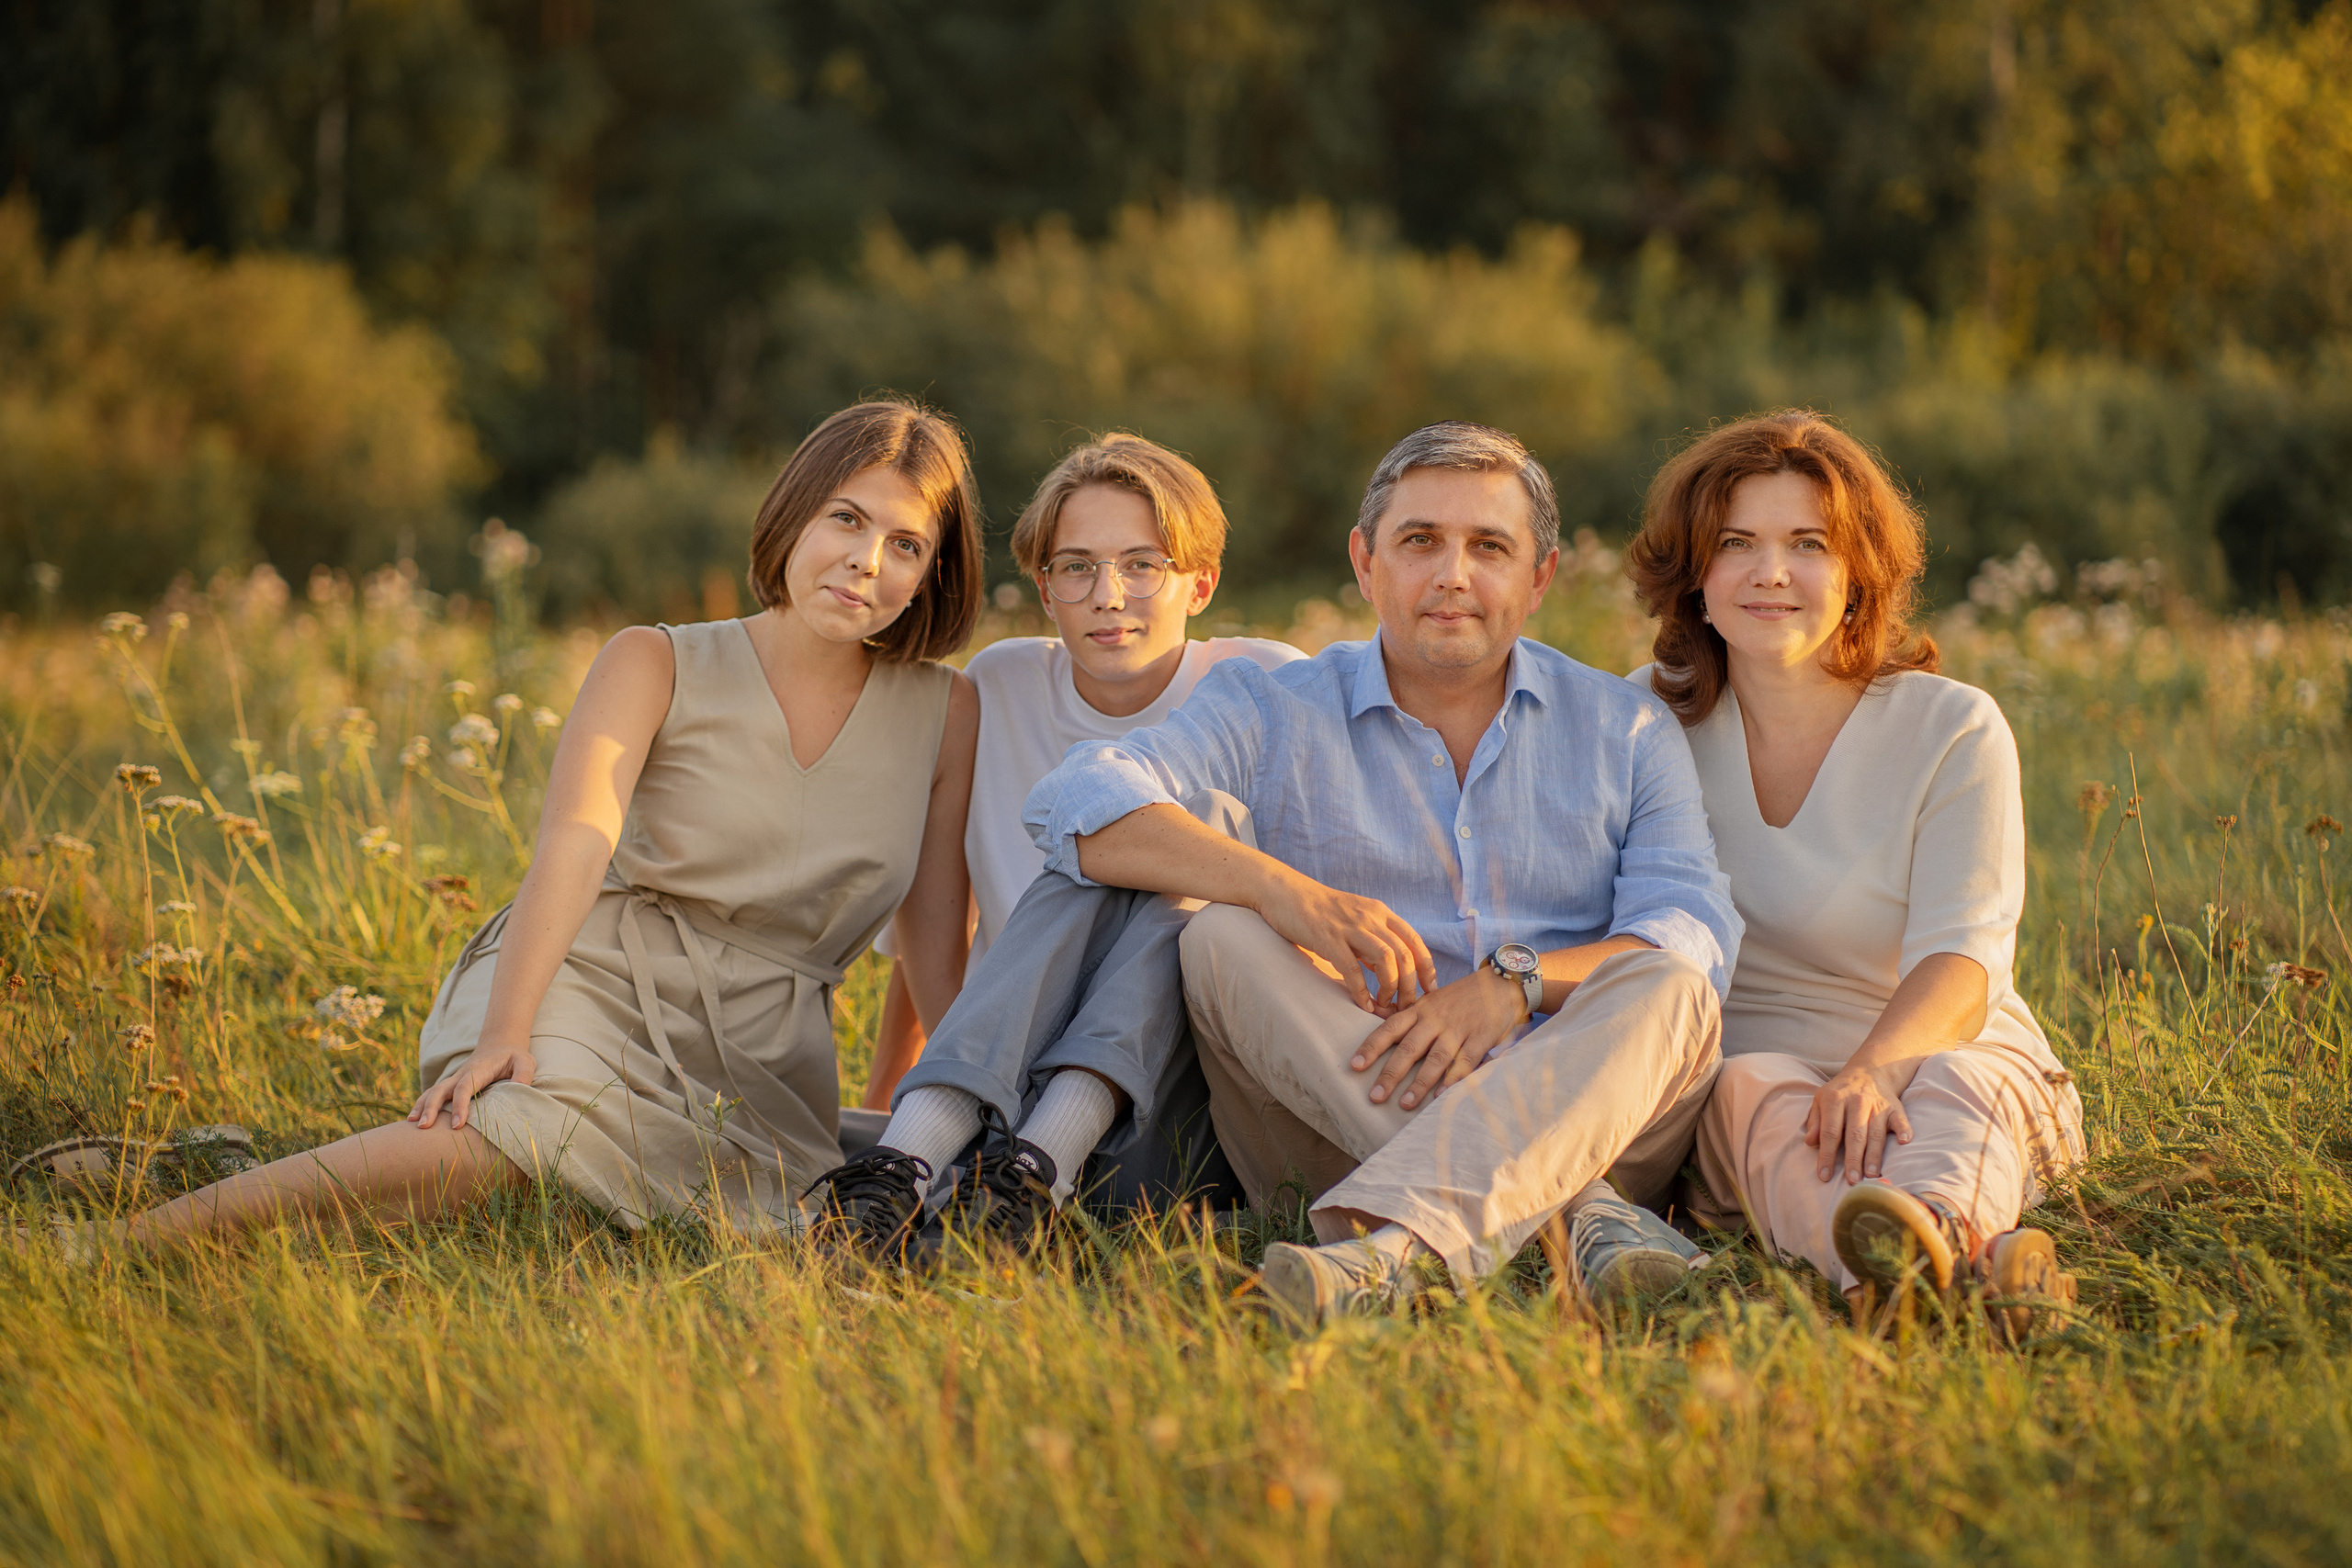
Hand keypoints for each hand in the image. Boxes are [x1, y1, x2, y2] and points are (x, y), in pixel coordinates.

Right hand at [410, 1040, 537, 1130]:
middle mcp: (462, 1074)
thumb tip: (519, 1091)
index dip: (460, 1106)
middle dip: (431, 1107)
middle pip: (441, 1089)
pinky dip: (422, 1104)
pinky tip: (414, 1119)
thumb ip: (523, 1075)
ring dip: (421, 1106)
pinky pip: (433, 1094)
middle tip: (424, 1127)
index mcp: (479, 1070)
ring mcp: (454, 1079)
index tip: (456, 1125)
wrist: (500, 1045)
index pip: (465, 1088)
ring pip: (433, 1091)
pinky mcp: (452, 1084)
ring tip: (412, 1124)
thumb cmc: (514, 1057)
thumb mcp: (525, 1062)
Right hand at [1256, 871, 1435, 1015]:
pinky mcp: (1327, 938)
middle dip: (1410, 986)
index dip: (1427, 968)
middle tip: (1406, 1006)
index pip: (1415, 941)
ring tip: (1384, 1005)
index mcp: (1380, 913)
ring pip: (1386, 960)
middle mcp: (1370, 918)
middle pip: (1404, 954)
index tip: (1429, 990)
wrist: (1286, 892)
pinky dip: (1361, 990)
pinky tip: (1362, 1005)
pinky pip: (1351, 968)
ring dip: (1390, 988)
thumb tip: (1389, 970)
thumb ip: (1373, 940)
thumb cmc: (1320, 910)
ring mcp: (1349, 927)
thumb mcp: (1355, 919)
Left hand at [1348, 968, 1525, 1109]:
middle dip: (1390, 1073)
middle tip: (1375, 1096)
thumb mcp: (1432, 1001)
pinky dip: (1453, 1079)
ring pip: (1436, 1058)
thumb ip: (1411, 1019)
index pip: (1390, 1028)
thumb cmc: (1461, 997)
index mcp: (1420, 1010)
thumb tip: (1381, 1035)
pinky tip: (1440, 1096)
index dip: (1371, 1047)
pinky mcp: (1481, 1037)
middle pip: (1409, 1048)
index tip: (1354, 1066)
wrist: (1502, 983)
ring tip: (1404, 1104)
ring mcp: (1459, 1028)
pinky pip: (1465, 1061)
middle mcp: (1436, 1019)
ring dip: (1419, 1082)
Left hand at [1804, 1062, 1912, 1183]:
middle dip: (1853, 1159)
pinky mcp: (1894, 1108)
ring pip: (1876, 1133)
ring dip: (1874, 1155)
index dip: (1827, 1155)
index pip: (1830, 1132)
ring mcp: (1878, 1105)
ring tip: (1872, 1175)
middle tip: (1853, 1181)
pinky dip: (1903, 1130)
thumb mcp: (1820, 1101)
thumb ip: (1815, 1121)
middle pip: (1855, 1135)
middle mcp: (1857, 1101)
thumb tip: (1810, 1142)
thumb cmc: (1839, 1093)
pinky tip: (1903, 1141)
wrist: (1868, 1072)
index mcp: (1835, 1100)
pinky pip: (1900, 1120)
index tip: (1824, 1176)